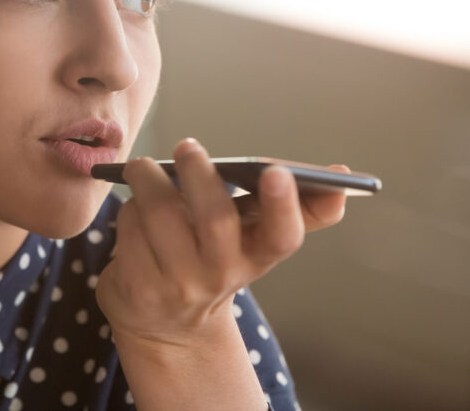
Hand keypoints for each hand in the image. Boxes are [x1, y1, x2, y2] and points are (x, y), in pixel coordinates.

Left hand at [95, 138, 346, 347]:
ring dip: (149, 182)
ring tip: (144, 168)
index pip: (283, 237)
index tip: (278, 171)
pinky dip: (127, 210)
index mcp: (257, 255)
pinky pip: (129, 231)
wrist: (166, 323)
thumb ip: (294, 207)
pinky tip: (131, 209)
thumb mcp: (251, 238)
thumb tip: (343, 175)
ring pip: (161, 216)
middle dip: (200, 177)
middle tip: (189, 147)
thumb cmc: (211, 259)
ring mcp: (179, 286)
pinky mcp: (138, 289)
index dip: (285, 205)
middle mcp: (222, 275)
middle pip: (216, 220)